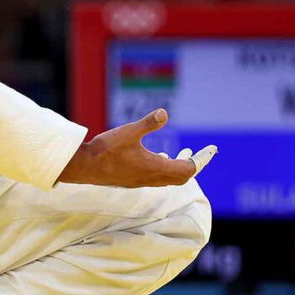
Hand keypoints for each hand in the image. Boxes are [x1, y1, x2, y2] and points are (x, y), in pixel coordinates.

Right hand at [58, 109, 216, 187]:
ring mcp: (141, 181)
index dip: (201, 160)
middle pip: (182, 177)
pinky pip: (156, 179)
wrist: (84, 167)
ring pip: (169, 179)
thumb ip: (148, 123)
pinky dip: (164, 169)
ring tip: (181, 154)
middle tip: (199, 154)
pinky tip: (156, 157)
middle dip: (193, 165)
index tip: (211, 150)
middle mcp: (151, 178)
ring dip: (178, 168)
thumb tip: (165, 112)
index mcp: (155, 167)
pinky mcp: (132, 181)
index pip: (188, 169)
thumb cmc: (106, 150)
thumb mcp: (128, 131)